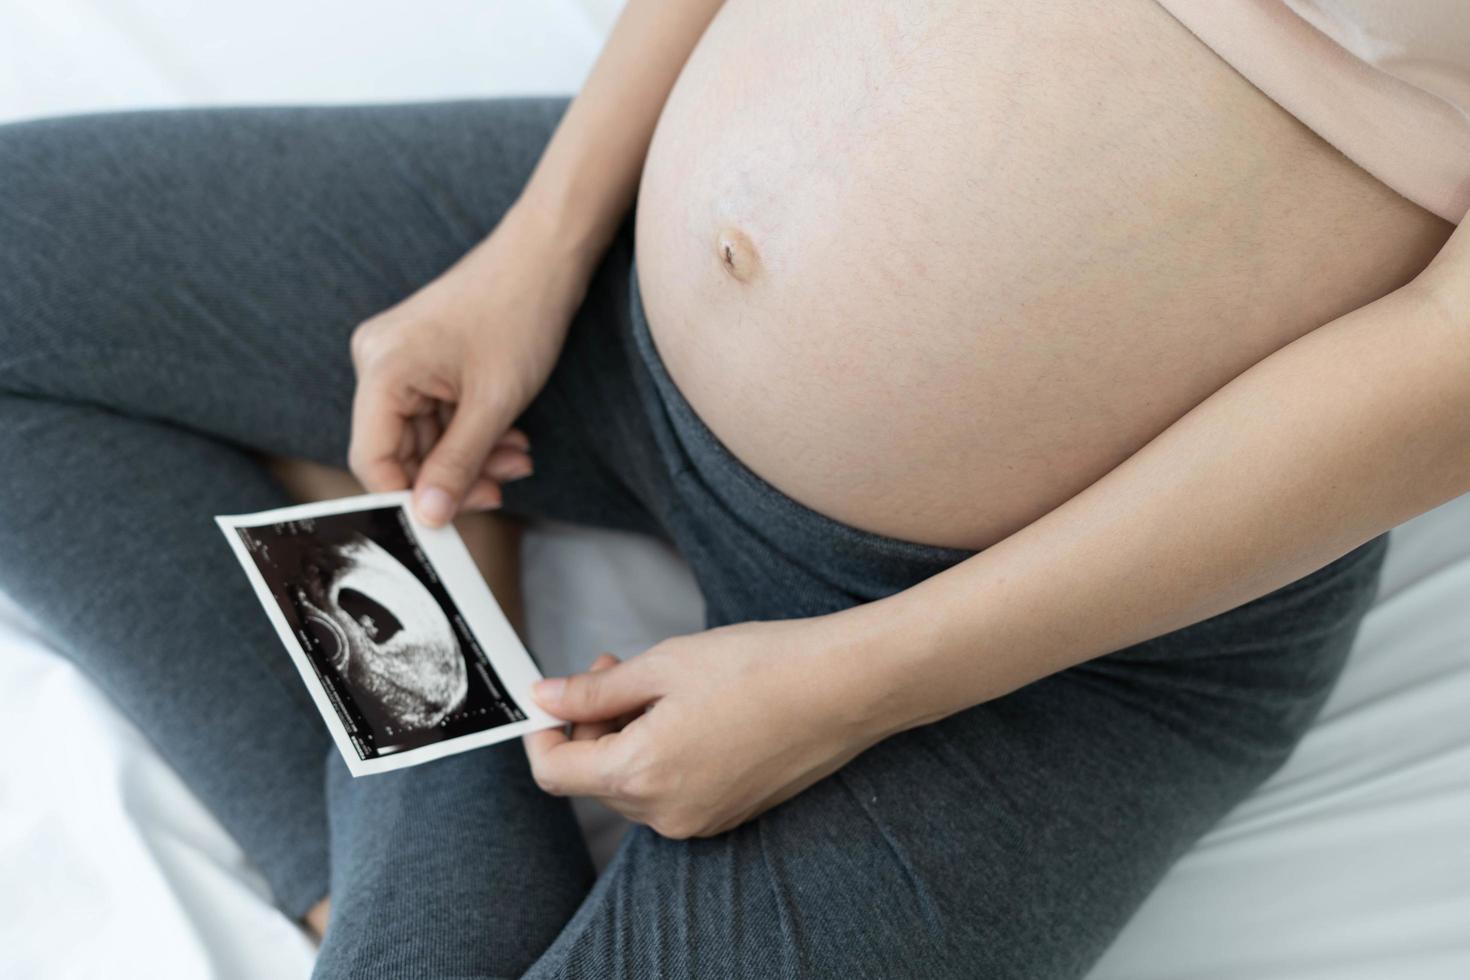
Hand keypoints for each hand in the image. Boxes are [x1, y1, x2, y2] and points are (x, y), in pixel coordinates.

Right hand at [347, 201, 596, 525]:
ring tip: (518, 460)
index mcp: (381, 370)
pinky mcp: (423, 360)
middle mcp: (378, 363)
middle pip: (400, 450)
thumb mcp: (493, 404)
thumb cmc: (519, 314)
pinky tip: (511, 441)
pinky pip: (438, 415)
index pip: (373, 459)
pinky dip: (473, 433)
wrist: (546, 256)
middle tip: (500, 490)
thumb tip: (427, 518)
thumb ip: (457, 465)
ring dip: (471, 457)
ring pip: (425, 436)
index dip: (408, 497)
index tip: (448, 522)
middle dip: (452, 476)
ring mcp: (400, 360)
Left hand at [521, 615, 890, 838]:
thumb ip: (595, 691)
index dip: (543, 734)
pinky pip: (674, 790)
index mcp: (641, 773)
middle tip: (614, 665)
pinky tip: (695, 711)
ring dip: (630, 737)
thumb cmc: (758, 666)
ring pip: (636, 784)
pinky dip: (666, 754)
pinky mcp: (731, 813)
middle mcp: (667, 812)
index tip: (552, 698)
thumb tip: (544, 698)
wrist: (843, 686)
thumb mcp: (663, 664)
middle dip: (594, 724)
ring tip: (664, 684)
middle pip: (596, 778)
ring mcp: (702, 820)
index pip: (555, 773)